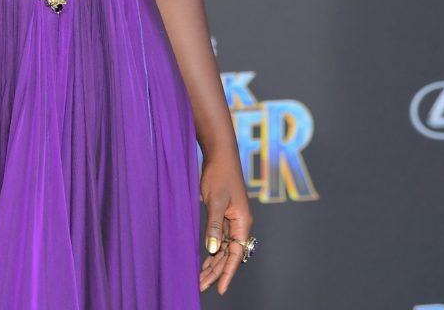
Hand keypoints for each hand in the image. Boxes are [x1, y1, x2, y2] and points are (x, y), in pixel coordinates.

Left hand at [198, 154, 252, 295]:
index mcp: (242, 222)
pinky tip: (206, 260)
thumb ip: (214, 225)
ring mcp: (232, 219)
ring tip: (201, 279)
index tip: (219, 288)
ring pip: (224, 248)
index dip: (227, 272)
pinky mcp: (224, 214)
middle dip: (216, 271)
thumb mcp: (215, 200)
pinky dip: (213, 250)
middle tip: (201, 286)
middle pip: (229, 254)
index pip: (236, 254)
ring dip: (213, 263)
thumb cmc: (219, 174)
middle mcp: (240, 224)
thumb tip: (213, 249)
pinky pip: (220, 238)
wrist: (220, 154)